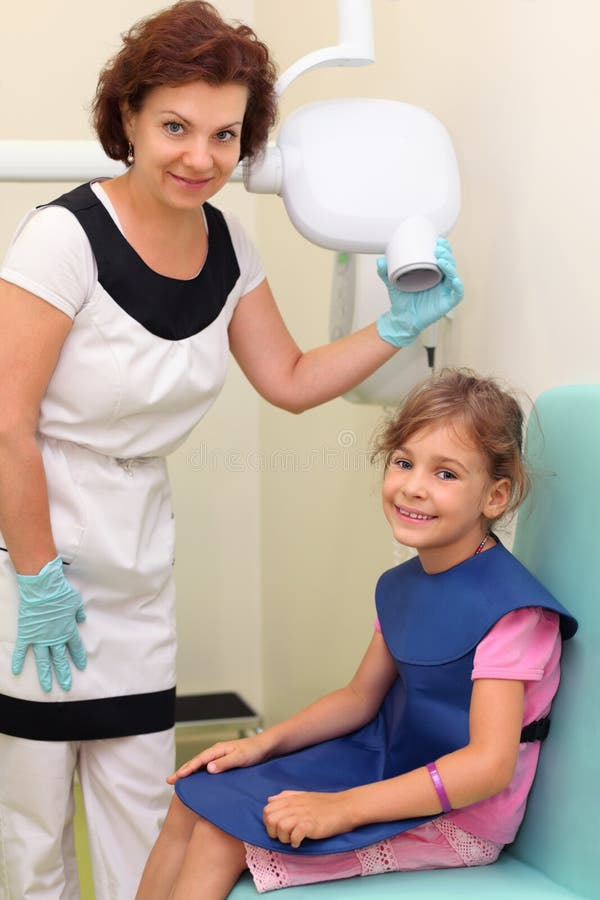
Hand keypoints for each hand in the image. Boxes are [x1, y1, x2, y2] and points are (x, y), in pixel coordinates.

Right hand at [12, 555, 86, 691]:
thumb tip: (81, 619)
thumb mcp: (76, 602)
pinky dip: (18, 661)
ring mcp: (40, 638)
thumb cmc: (61, 593)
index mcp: (68, 630)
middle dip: (64, 673)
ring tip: (47, 688)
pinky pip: (21, 651)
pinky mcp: (27, 635)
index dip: (79, 657)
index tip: (81, 667)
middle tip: (66, 686)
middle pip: (60, 659)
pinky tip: (16, 672)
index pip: (75, 648)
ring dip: (45, 675)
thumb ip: (78, 612)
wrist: (43, 588)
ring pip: (43, 661)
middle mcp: (55, 638)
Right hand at [168, 733, 270, 783]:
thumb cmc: (254, 751)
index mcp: (218, 750)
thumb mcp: (240, 757)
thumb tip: (208, 768)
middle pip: (196, 762)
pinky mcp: (225, 762)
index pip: (199, 760)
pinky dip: (200, 773)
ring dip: (190, 772)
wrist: (266, 747)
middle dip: (183, 771)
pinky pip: (208, 768)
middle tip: (170, 781)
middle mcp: (217, 752)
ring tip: (179, 781)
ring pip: (201, 765)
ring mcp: (220, 757)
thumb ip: (225, 763)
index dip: (187, 769)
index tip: (176, 778)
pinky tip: (198, 780)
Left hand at [263, 790, 356, 848]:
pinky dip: (295, 842)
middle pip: (270, 820)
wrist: (345, 807)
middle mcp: (294, 806)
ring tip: (293, 839)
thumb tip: (270, 800)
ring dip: (284, 838)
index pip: (267, 810)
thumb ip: (285, 796)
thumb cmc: (325, 803)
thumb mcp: (303, 795)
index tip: (278, 828)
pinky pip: (294, 835)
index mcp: (291, 799)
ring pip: (280, 827)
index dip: (269, 822)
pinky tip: (300, 842)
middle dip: (273, 832)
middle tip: (285, 836)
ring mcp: (302, 815)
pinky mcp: (311, 825)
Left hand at [376, 237, 463, 346]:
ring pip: (453, 275)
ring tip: (441, 259)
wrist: (401, 318)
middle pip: (450, 263)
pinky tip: (454, 279)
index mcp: (431, 273)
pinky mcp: (447, 302)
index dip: (443, 248)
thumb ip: (385, 272)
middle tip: (438, 248)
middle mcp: (440, 280)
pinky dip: (458, 286)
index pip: (442, 257)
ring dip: (450, 265)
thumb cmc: (402, 300)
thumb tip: (380, 261)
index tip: (437, 240)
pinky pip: (457, 294)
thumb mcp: (392, 283)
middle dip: (446, 254)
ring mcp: (445, 291)